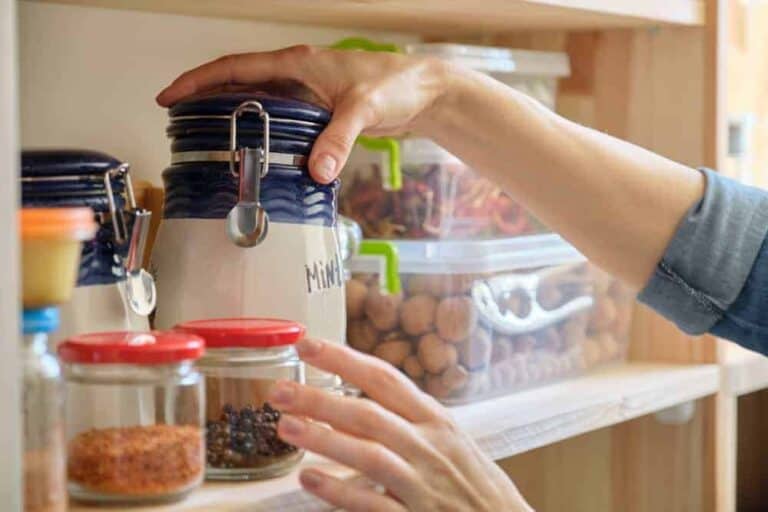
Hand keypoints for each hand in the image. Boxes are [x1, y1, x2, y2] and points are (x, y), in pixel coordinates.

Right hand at [156, 46, 452, 183]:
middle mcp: (296, 74)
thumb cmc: (395, 86)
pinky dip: (260, 128)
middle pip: (237, 82)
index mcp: (296, 64)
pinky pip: (278, 116)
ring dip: (230, 113)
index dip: (199, 81)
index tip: (170, 96)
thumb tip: (317, 171)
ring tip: (203, 136)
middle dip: (204, 97)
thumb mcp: (363, 110)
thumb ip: (338, 139)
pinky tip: (254, 148)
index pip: (235, 68)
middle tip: (176, 120)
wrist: (423, 91)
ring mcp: (306, 91)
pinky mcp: (319, 109)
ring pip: (256, 99)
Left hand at [266, 338, 531, 511]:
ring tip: (286, 428)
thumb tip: (352, 406)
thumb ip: (406, 423)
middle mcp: (430, 446)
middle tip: (278, 390)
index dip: (344, 359)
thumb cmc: (476, 485)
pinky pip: (376, 505)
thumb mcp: (448, 443)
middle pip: (369, 414)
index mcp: (436, 420)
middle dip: (321, 399)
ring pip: (370, 455)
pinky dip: (341, 492)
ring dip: (325, 440)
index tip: (307, 344)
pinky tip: (311, 481)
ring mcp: (425, 485)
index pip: (385, 379)